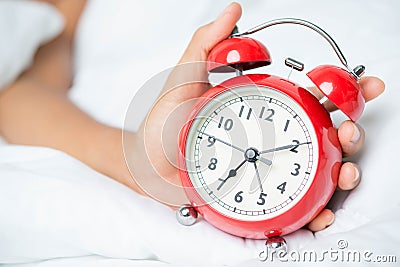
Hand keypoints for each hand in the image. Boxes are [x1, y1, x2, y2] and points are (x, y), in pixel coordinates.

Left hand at [133, 3, 384, 232]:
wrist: (147, 161)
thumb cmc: (166, 119)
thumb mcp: (186, 76)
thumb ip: (208, 43)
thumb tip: (233, 10)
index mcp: (264, 108)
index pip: (313, 97)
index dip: (344, 90)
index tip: (364, 86)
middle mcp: (272, 137)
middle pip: (326, 135)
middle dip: (351, 133)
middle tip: (349, 132)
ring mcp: (267, 169)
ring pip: (318, 172)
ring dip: (342, 172)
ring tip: (343, 172)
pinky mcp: (257, 197)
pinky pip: (293, 207)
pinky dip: (314, 212)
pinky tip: (320, 212)